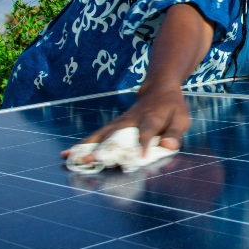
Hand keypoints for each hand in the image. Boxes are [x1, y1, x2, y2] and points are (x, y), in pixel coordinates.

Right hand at [61, 87, 190, 161]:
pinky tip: (67, 154)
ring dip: (87, 147)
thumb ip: (174, 134)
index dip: (144, 143)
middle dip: (104, 147)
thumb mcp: (181, 119)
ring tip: (71, 159)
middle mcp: (132, 120)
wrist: (158, 89)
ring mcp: (119, 123)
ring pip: (102, 135)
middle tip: (91, 160)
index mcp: (152, 118)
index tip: (139, 157)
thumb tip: (169, 146)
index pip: (147, 131)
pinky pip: (96, 136)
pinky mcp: (112, 126)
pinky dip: (82, 145)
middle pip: (117, 134)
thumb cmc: (172, 108)